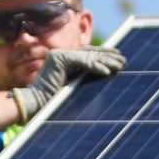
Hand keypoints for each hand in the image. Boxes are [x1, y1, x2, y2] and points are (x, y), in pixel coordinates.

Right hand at [10, 47, 127, 121]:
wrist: (35, 105)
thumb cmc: (52, 103)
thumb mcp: (73, 88)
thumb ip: (84, 79)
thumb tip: (106, 75)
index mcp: (64, 61)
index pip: (87, 54)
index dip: (103, 54)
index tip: (118, 56)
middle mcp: (61, 55)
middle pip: (89, 53)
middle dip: (107, 56)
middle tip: (124, 60)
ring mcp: (58, 55)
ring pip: (87, 56)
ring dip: (105, 62)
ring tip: (120, 66)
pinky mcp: (58, 59)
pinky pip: (81, 61)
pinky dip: (94, 67)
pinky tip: (106, 72)